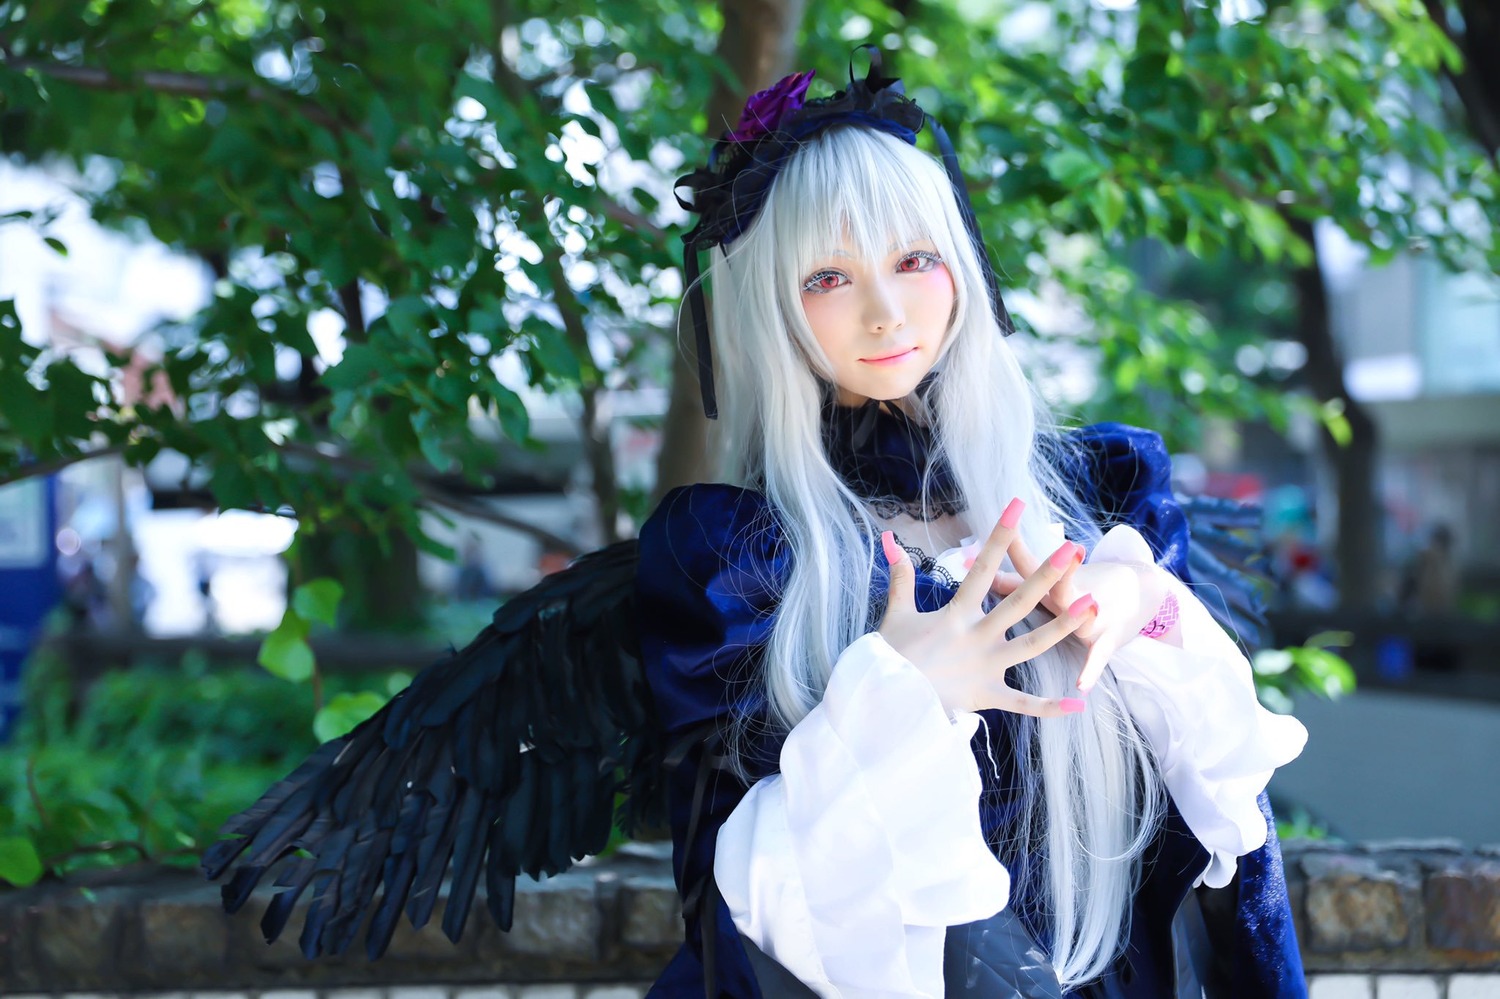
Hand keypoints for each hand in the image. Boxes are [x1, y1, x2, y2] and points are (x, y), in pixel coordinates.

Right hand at [877, 500, 1095, 717]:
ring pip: (1032, 644)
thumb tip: (889, 539)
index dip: (999, 536)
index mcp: (956, 614)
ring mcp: (986, 666)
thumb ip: (900, 576)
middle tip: (1072, 550)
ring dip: (1063, 626)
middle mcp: (977, 636)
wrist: (886, 700)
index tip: (1016, 507)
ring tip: (1092, 606)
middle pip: (1019, 601)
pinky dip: (1049, 707)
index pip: (982, 568)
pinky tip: (1078, 705)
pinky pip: (1023, 703)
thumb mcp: (896, 613)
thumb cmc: (889, 656)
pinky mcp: (988, 696)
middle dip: (1046, 574)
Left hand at [986, 533, 1167, 693]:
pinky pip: (1096, 658)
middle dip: (1054, 572)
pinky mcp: (1107, 641)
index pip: (1029, 561)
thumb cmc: (1079, 586)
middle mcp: (1073, 597)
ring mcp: (1093, 619)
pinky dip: (1090, 671)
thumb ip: (1009, 579)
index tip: (990, 538)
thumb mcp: (1051, 582)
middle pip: (1059, 585)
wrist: (1140, 589)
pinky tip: (1081, 687)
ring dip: (1079, 617)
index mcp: (1053, 581)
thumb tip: (970, 563)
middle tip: (1057, 555)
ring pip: (1082, 619)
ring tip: (1086, 608)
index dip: (1012, 545)